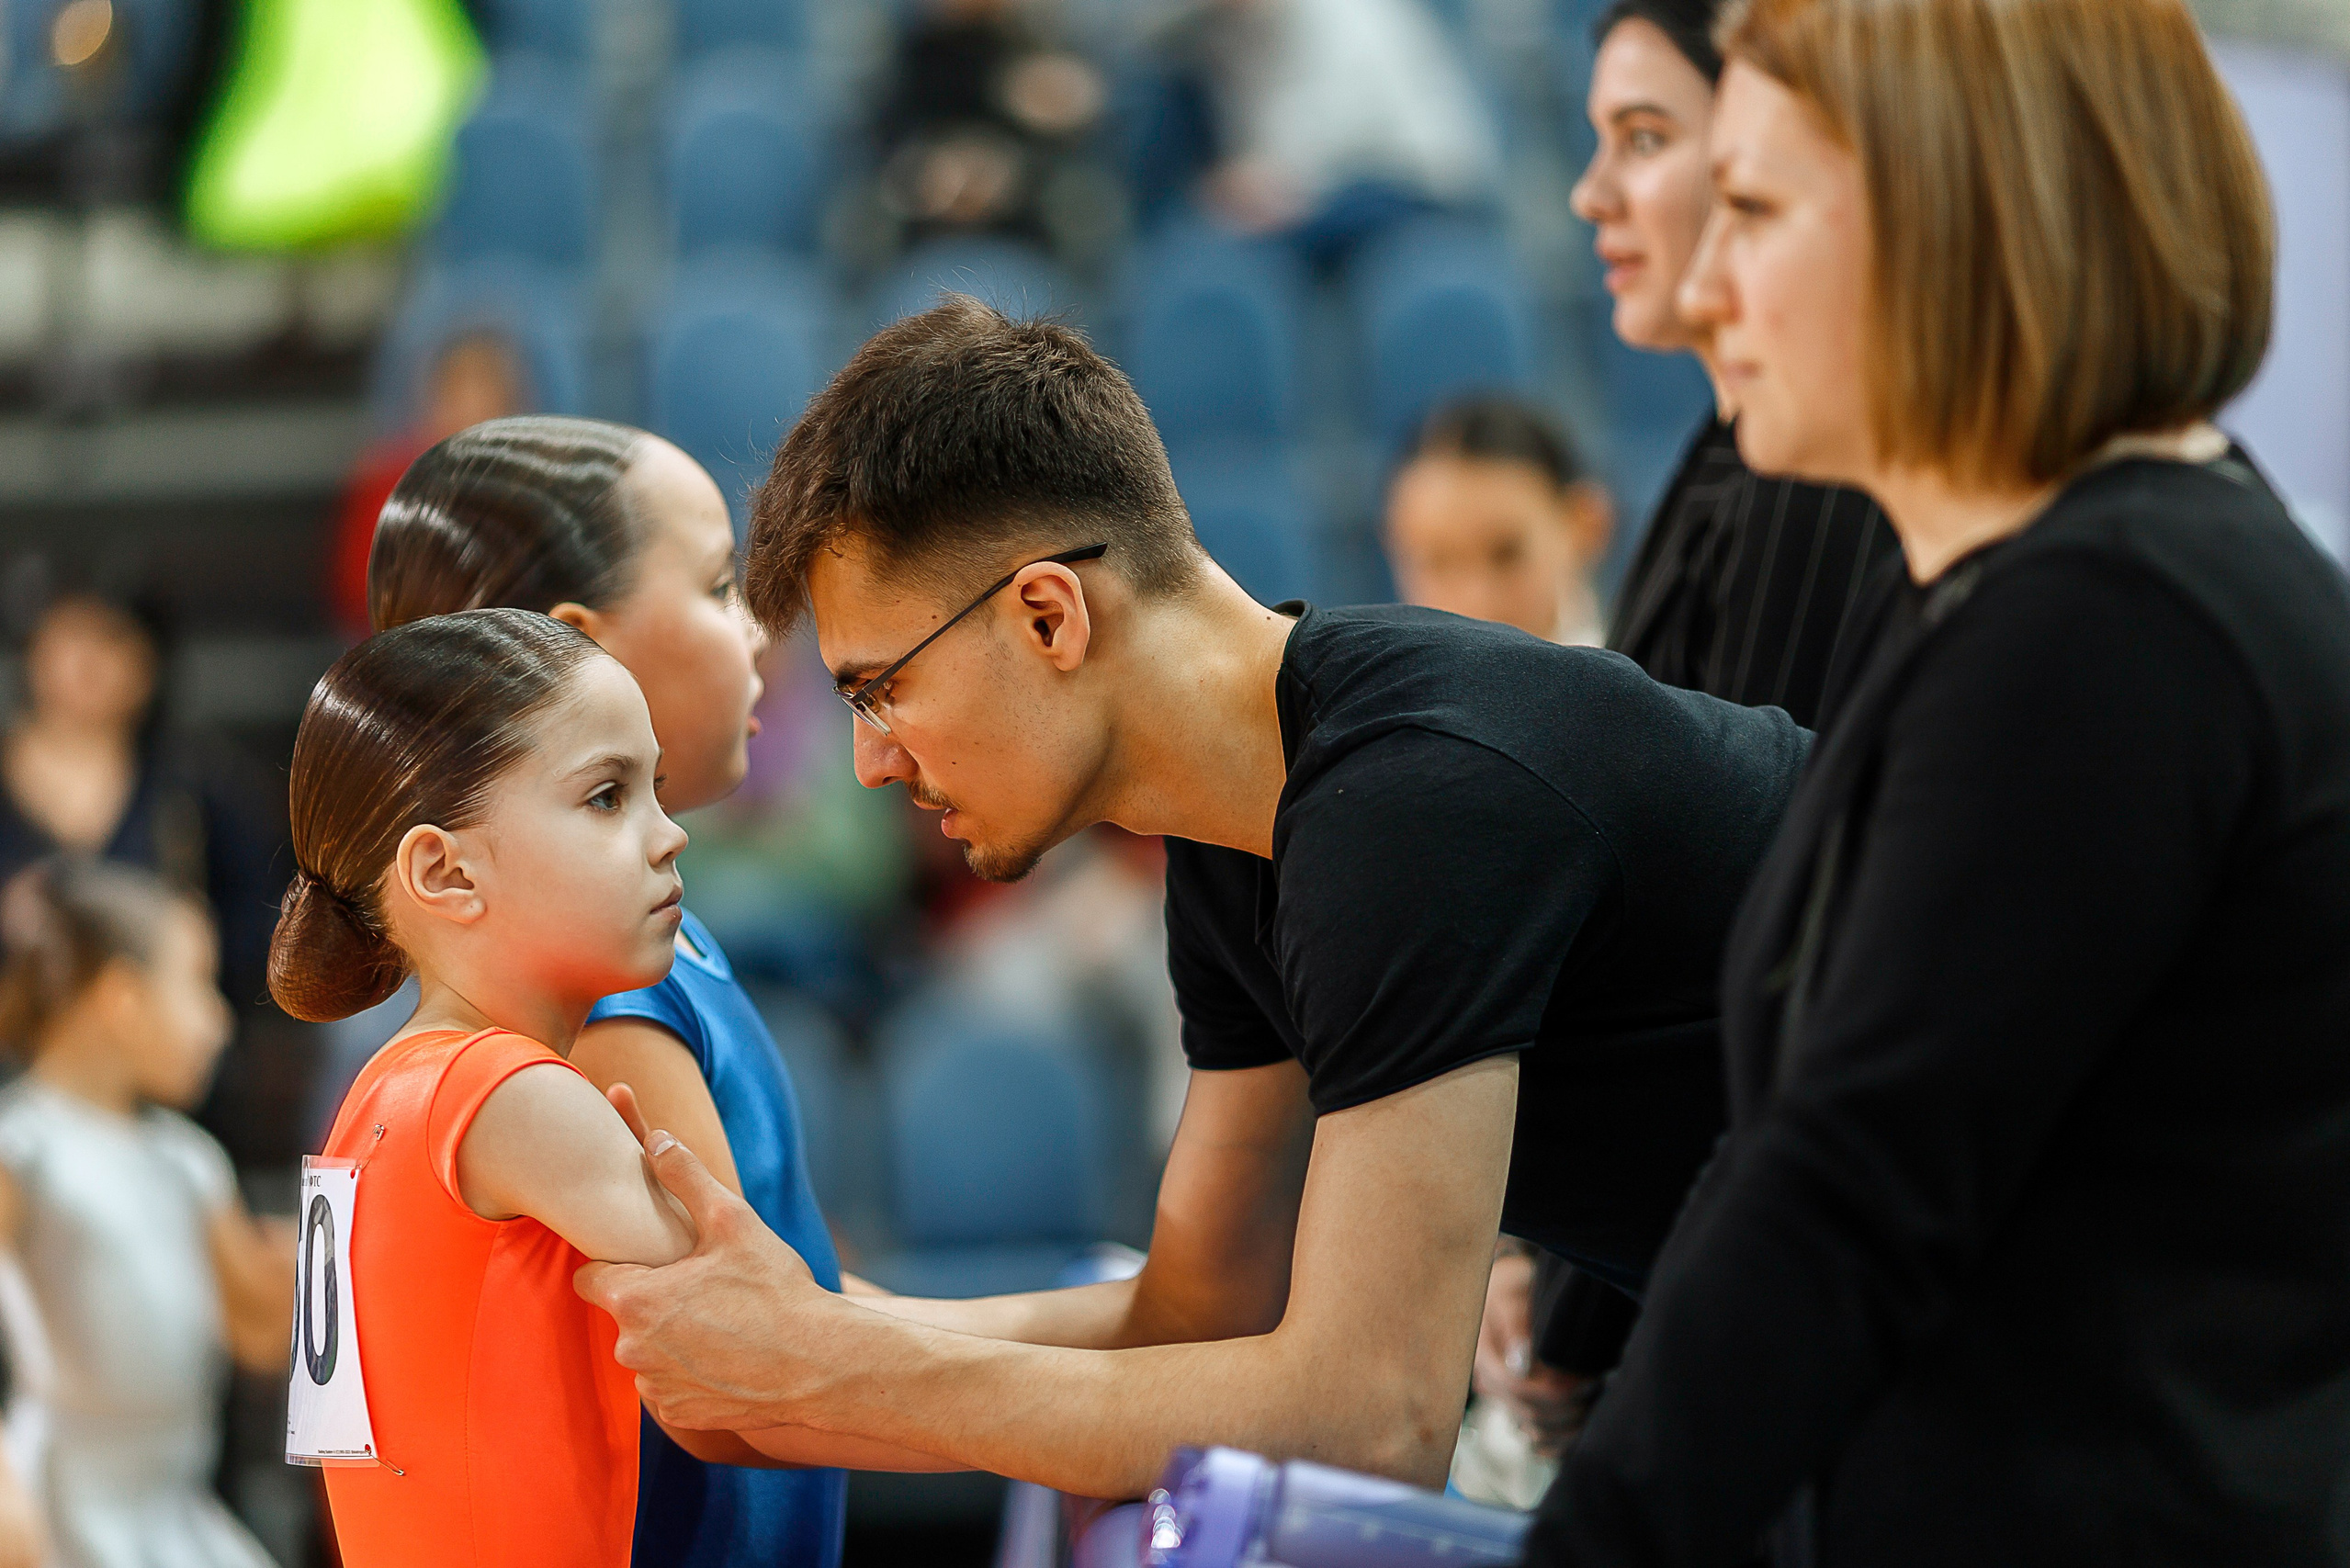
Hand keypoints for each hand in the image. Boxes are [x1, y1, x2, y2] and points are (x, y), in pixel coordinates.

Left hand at [574, 1108, 838, 1430]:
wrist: (819, 1365)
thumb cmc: (775, 1290)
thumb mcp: (733, 1221)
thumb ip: (686, 1177)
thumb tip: (653, 1137)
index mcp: (635, 1299)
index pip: (588, 1277)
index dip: (616, 1264)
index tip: (651, 1261)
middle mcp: (632, 1348)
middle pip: (624, 1314)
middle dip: (653, 1301)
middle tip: (703, 1288)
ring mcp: (654, 1387)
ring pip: (648, 1351)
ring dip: (672, 1338)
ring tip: (723, 1323)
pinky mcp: (678, 1414)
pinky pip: (670, 1385)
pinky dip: (691, 1372)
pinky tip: (730, 1357)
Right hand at [1473, 1251, 1595, 1456]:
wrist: (1506, 1288)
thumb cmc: (1510, 1284)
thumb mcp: (1510, 1294)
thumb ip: (1515, 1324)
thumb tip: (1522, 1365)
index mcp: (1482, 1354)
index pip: (1516, 1387)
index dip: (1553, 1392)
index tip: (1587, 1380)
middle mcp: (1489, 1380)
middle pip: (1527, 1412)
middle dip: (1565, 1407)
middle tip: (1596, 1387)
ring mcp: (1503, 1394)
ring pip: (1532, 1428)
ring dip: (1566, 1425)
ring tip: (1592, 1403)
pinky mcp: (1517, 1401)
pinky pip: (1534, 1434)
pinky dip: (1557, 1440)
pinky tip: (1578, 1430)